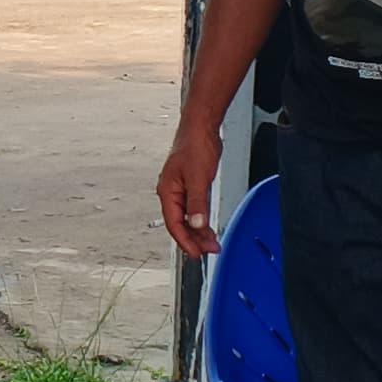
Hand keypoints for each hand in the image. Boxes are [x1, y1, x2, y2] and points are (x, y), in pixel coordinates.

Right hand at [156, 114, 226, 261]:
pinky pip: (194, 209)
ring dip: (199, 231)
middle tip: (210, 250)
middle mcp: (172, 193)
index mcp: (168, 191)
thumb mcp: (198, 178)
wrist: (201, 127)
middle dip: (195, 239)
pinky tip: (208, 227)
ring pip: (188, 218)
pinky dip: (201, 220)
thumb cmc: (195, 146)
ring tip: (212, 242)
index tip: (196, 253)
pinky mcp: (191, 186)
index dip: (185, 241)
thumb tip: (197, 224)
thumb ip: (197, 203)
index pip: (174, 224)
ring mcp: (181, 190)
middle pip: (181, 224)